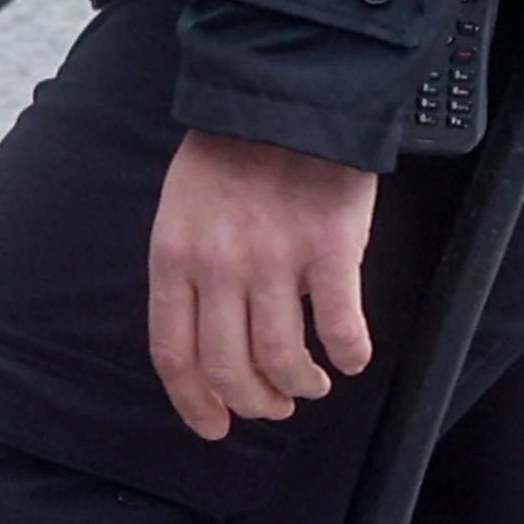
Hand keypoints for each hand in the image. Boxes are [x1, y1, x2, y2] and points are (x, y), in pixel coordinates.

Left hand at [145, 129, 378, 438]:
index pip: (174, 352)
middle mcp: (218, 265)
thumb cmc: (231, 153)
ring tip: (311, 382)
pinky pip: (340, 330)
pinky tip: (349, 355)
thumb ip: (187, 270)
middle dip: (253, 402)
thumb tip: (202, 339)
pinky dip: (348, 356)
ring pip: (283, 361)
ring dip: (300, 385)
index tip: (214, 426)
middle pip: (228, 368)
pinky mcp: (328, 251)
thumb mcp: (181, 209)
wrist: (283, 97)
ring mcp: (273, 259)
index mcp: (174, 256)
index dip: (194, 403)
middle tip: (273, 404)